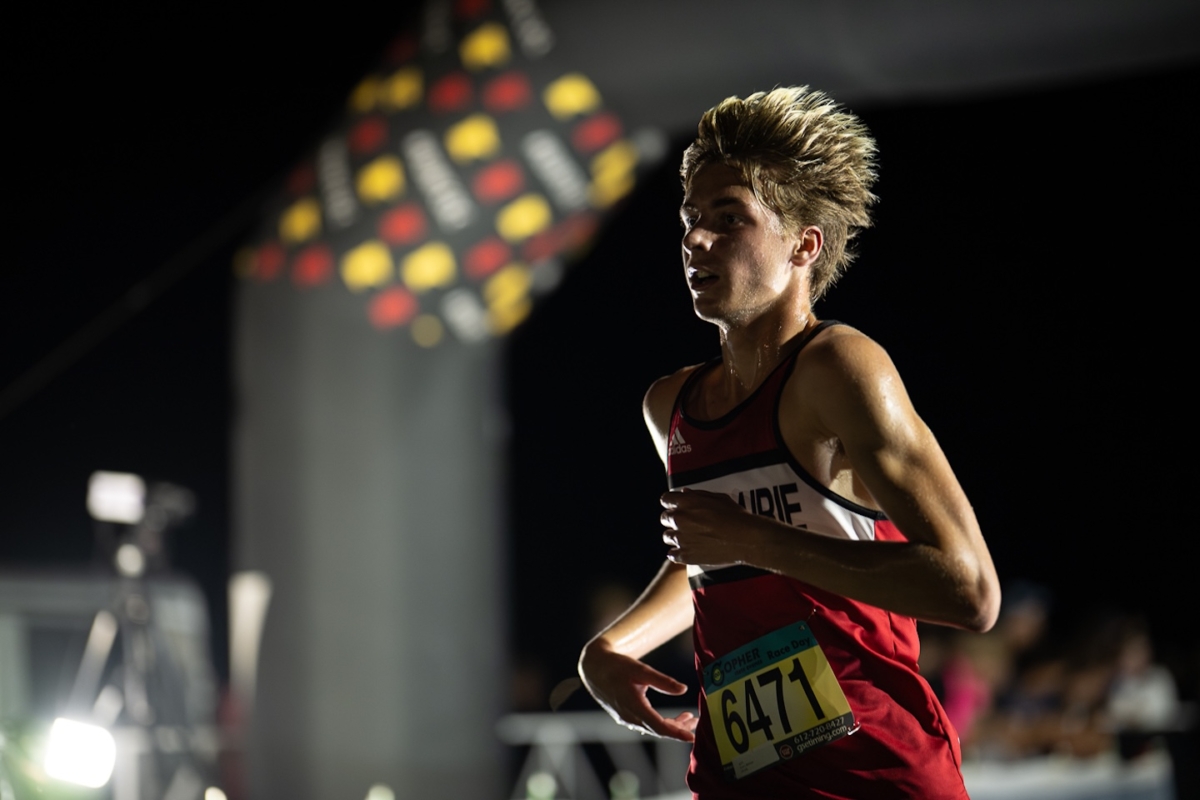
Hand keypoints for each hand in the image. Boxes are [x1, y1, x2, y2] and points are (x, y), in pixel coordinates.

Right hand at [578, 641, 696, 740]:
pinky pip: (646, 724)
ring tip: (689, 718)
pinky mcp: (625, 715)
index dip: (678, 733)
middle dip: (679, 729)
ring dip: (672, 725)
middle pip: (659, 730)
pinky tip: (672, 717)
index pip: (660, 727)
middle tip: (696, 723)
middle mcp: (630, 716)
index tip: (693, 737)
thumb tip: (683, 690)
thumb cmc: (617, 666)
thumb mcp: (641, 669)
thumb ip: (663, 681)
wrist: (594, 668)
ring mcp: (627, 717)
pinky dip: (661, 722)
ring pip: (653, 728)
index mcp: (634, 706)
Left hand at [660, 489, 757, 565]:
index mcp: (686, 502)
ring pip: (666, 536)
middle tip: (686, 523)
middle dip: (673, 519)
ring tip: (688, 537)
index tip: (677, 506)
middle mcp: (679, 519)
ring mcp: (681, 539)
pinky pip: (671, 555)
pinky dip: (677, 553)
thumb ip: (697, 495)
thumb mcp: (718, 498)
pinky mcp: (685, 555)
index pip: (665, 499)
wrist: (745, 538)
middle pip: (664, 518)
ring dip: (675, 536)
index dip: (671, 502)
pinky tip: (687, 550)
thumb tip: (684, 493)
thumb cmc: (734, 516)